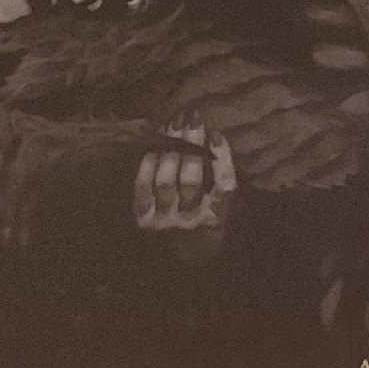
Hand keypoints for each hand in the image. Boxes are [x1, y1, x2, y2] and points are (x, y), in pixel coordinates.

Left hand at [133, 122, 236, 260]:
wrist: (181, 250)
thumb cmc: (204, 213)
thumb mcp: (219, 199)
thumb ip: (219, 172)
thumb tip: (211, 134)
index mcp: (217, 214)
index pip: (224, 186)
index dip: (221, 159)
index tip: (216, 134)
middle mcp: (192, 219)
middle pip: (190, 180)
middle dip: (190, 145)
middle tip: (192, 118)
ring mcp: (166, 221)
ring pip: (166, 182)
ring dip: (169, 150)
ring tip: (173, 124)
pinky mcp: (145, 219)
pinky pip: (144, 189)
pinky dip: (147, 167)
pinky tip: (152, 147)